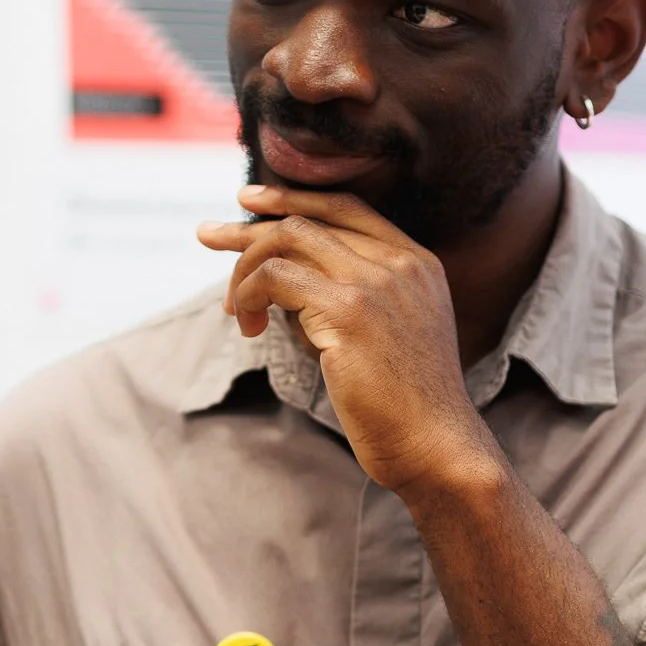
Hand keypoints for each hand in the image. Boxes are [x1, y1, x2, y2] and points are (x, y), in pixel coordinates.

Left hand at [198, 184, 496, 496]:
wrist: (436, 446)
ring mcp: (376, 281)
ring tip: (233, 309)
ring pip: (288, 240)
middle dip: (252, 225)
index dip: (294, 199)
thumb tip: (286, 288)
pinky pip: (276, 277)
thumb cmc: (407, 409)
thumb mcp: (391, 337)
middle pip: (310, 219)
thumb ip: (353, 301)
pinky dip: (249, 294)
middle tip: (209, 234)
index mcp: (417, 263)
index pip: (347, 209)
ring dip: (246, 269)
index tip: (252, 203)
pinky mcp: (349, 309)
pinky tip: (248, 326)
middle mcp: (400, 262)